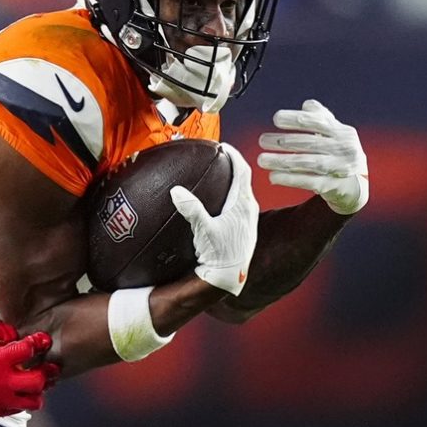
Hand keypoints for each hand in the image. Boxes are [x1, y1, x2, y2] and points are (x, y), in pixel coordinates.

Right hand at [0, 317, 55, 414]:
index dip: (39, 342)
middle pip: (38, 380)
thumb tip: (13, 333)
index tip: (42, 339)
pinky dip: (26, 399)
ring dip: (39, 389)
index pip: (28, 351)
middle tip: (47, 363)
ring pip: (34, 400)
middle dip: (46, 370)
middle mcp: (2, 382)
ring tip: (36, 379)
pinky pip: (22, 409)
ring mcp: (0, 399)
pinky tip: (21, 389)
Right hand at [169, 142, 258, 295]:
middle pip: (244, 180)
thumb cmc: (218, 256)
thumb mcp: (203, 231)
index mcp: (244, 204)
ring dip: (232, 184)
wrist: (229, 280)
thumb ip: (191, 209)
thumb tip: (176, 190)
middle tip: (220, 157)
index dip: (234, 155)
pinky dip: (229, 199)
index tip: (224, 146)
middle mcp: (250, 211)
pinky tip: (216, 206)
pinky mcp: (244, 232)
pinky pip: (238, 208)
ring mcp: (248, 222)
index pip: (243, 171)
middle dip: (232, 167)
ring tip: (219, 177)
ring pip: (242, 195)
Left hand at [256, 99, 367, 214]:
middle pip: (309, 143)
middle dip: (283, 141)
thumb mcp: (336, 133)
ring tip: (261, 159)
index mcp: (342, 132)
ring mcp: (339, 167)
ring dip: (281, 161)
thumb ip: (322, 118)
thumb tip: (306, 105)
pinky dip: (289, 179)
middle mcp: (343, 148)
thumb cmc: (339, 152)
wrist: (357, 183)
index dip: (296, 119)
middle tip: (262, 140)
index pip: (317, 122)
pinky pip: (308, 181)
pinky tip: (273, 176)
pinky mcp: (332, 186)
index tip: (276, 119)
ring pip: (306, 162)